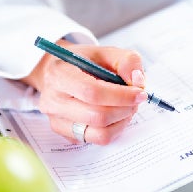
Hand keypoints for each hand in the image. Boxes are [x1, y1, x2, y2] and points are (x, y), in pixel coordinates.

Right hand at [22, 39, 146, 144]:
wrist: (62, 72)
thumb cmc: (85, 62)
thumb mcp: (106, 51)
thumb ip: (126, 60)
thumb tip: (138, 81)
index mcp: (59, 74)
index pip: (92, 92)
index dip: (121, 96)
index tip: (140, 93)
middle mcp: (53, 100)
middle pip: (97, 116)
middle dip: (125, 109)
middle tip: (136, 100)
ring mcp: (56, 120)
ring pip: (98, 133)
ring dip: (121, 121)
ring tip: (126, 107)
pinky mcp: (64, 134)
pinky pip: (96, 140)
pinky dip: (113, 129)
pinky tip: (115, 115)